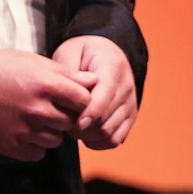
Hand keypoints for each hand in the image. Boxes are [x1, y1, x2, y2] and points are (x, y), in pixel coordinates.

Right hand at [0, 47, 92, 160]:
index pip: (84, 100)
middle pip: (71, 122)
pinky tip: (20, 129)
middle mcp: (38, 109)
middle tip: (44, 106)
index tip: (68, 98)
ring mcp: (26, 130)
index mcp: (46, 84)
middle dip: (63, 116)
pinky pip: (38, 153)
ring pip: (55, 140)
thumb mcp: (31, 61)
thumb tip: (94, 82)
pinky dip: (32, 144)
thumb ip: (65, 73)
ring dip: (48, 131)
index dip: (78, 100)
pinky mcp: (13, 146)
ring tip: (28, 117)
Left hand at [53, 34, 138, 149]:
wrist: (105, 54)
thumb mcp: (70, 51)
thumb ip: (69, 71)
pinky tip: (83, 133)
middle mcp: (127, 88)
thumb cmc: (82, 52)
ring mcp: (130, 105)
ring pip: (110, 135)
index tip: (72, 122)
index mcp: (112, 68)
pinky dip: (97, 142)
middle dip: (81, 128)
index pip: (104, 98)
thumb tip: (74, 96)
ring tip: (70, 126)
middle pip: (105, 121)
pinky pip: (115, 141)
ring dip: (87, 136)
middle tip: (62, 123)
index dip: (88, 114)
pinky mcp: (129, 118)